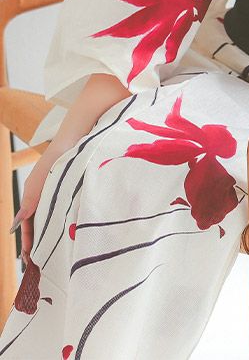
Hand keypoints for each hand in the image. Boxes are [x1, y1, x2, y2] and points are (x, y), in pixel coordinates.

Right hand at [9, 142, 72, 265]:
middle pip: (38, 225)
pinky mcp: (70, 191)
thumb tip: (16, 223)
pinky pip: (63, 212)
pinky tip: (68, 234)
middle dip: (37, 244)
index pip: (27, 225)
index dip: (28, 242)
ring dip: (49, 236)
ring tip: (52, 254)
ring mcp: (57, 194)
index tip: (29, 259)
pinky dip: (61, 225)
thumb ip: (30, 201)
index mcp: (33, 195)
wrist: (76, 140)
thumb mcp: (40, 181)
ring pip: (50, 220)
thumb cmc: (56, 158)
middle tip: (39, 264)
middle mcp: (44, 196)